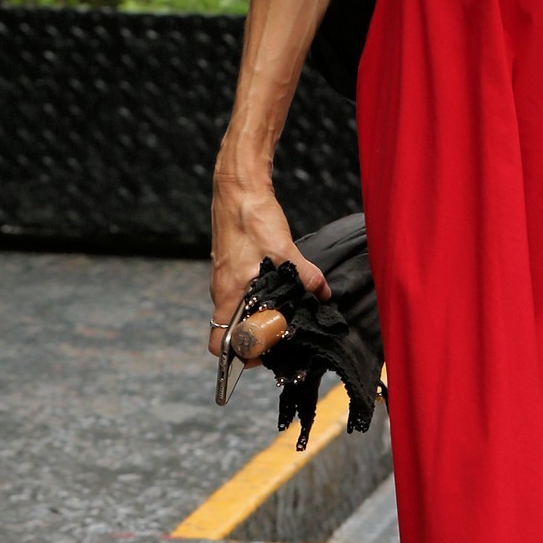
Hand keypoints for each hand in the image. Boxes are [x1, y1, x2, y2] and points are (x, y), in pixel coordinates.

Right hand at [209, 175, 327, 356]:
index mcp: (228, 293)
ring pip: (238, 310)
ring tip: (286, 312)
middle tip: (283, 333)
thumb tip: (323, 294)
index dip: (240, 355)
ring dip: (259, 316)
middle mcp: (222, 289)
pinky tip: (282, 287)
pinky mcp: (233, 264)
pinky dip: (259, 297)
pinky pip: (243, 292)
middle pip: (232, 330)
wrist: (238, 187)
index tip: (266, 350)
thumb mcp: (283, 250)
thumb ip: (305, 275)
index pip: (219, 343)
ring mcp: (226, 277)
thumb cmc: (251, 217)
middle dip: (256, 337)